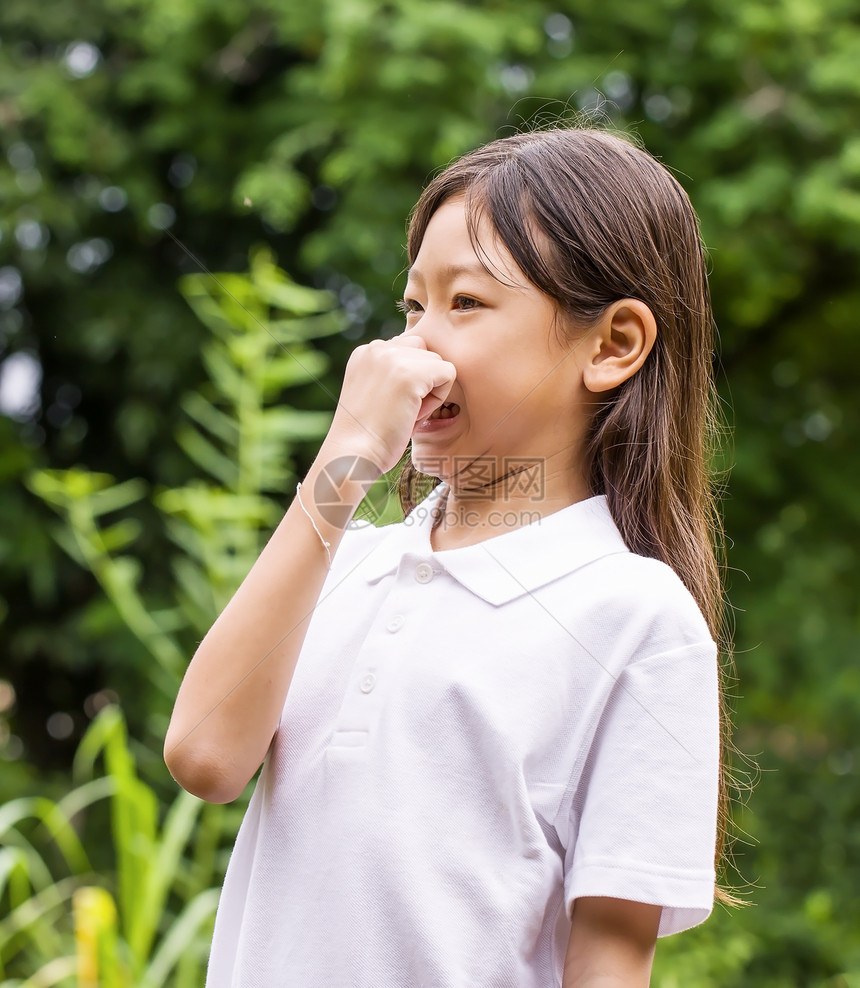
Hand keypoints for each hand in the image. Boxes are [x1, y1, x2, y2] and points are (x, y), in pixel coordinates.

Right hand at [324, 334, 456, 474]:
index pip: (407, 348)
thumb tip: (424, 369)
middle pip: (423, 350)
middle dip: (421, 379)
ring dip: (430, 390)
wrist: (352, 455)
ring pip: (437, 362)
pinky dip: (438, 398)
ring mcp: (393, 358)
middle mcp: (376, 348)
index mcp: (365, 352)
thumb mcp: (374, 393)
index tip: (391, 404)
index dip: (409, 379)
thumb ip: (391, 374)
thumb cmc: (367, 435)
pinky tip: (414, 415)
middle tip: (401, 409)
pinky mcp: (411, 373)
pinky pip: (448, 374)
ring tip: (405, 413)